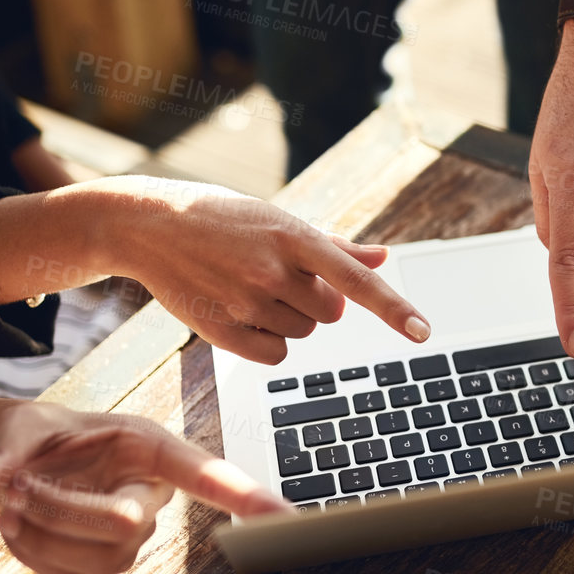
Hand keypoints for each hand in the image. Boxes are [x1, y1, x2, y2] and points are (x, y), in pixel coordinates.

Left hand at [0, 401, 287, 573]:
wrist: (23, 464)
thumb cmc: (40, 439)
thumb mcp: (23, 429)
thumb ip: (9, 451)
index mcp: (150, 448)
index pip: (205, 472)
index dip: (246, 494)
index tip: (285, 517)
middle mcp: (152, 492)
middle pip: (127, 524)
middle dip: (62, 509)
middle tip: (14, 487)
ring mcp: (131, 533)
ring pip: (102, 557)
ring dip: (42, 534)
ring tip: (8, 503)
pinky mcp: (104, 563)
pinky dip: (32, 554)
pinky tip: (18, 527)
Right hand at [99, 180, 430, 363]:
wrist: (149, 224)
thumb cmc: (224, 218)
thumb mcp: (279, 220)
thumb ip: (335, 245)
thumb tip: (384, 256)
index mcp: (294, 236)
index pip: (356, 279)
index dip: (393, 307)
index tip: (423, 332)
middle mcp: (272, 269)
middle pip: (332, 313)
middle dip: (317, 299)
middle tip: (280, 275)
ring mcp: (244, 301)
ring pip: (303, 333)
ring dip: (289, 317)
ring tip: (251, 284)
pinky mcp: (220, 329)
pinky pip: (276, 354)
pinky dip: (269, 340)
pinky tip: (241, 310)